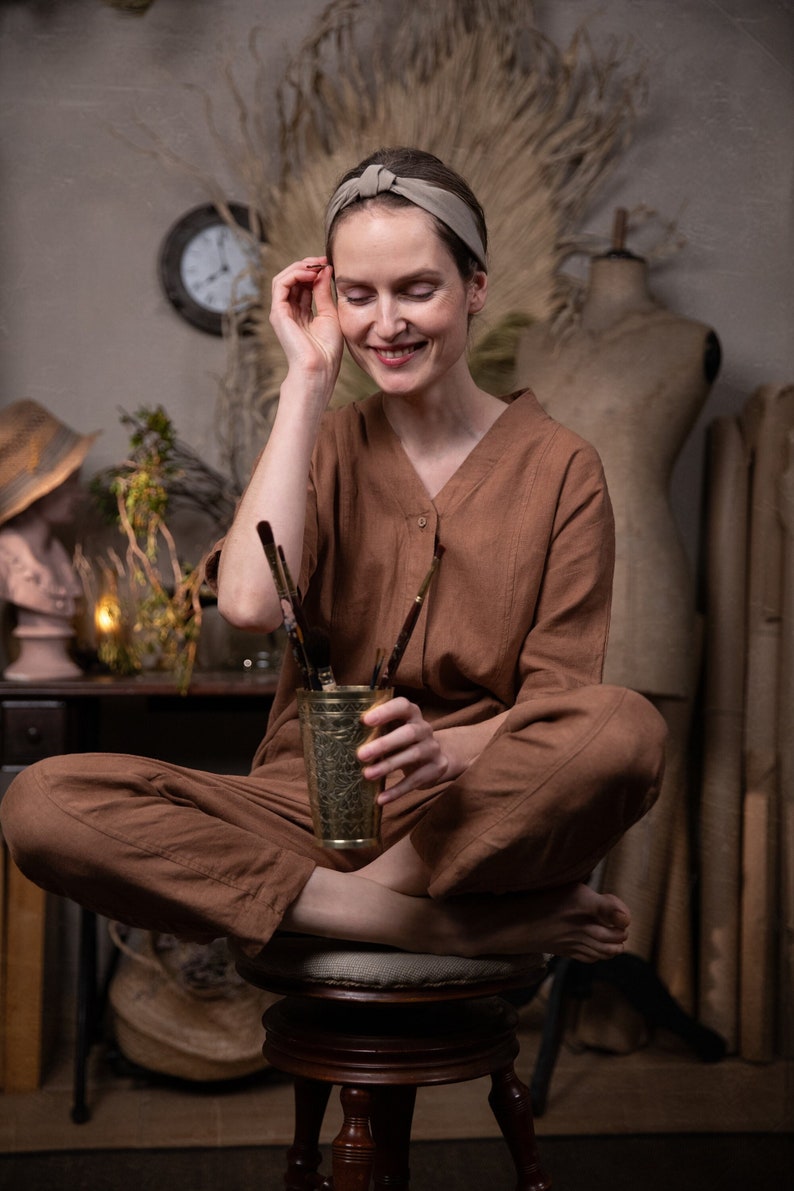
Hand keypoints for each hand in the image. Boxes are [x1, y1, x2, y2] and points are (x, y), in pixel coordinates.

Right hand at [269, 256, 342, 386]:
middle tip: (323, 260)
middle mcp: (289, 311)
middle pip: (292, 279)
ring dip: (300, 267)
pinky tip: (310, 274)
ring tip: (316, 265)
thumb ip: (324, 292)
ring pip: (284, 278)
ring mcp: (281, 311)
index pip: (303, 284)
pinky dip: (294, 274)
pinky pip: (281, 284)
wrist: (320, 368)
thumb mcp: (330, 314)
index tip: (329, 265)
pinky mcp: (278, 313)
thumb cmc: (327, 350)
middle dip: (307, 266)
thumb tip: (324, 269)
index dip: (314, 271)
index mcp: (301, 313)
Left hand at [357, 696, 450, 802]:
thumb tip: (341, 739)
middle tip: (361, 755)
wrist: (433, 758)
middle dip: (384, 744)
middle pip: (409, 733)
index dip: (385, 711)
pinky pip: (416, 780)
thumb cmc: (401, 741)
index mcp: (411, 714)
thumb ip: (375, 730)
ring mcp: (433, 748)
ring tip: (368, 775)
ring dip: (388, 766)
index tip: (365, 720)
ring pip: (413, 755)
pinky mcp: (437, 767)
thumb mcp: (392, 731)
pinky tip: (382, 798)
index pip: (402, 706)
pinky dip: (398, 790)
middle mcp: (424, 728)